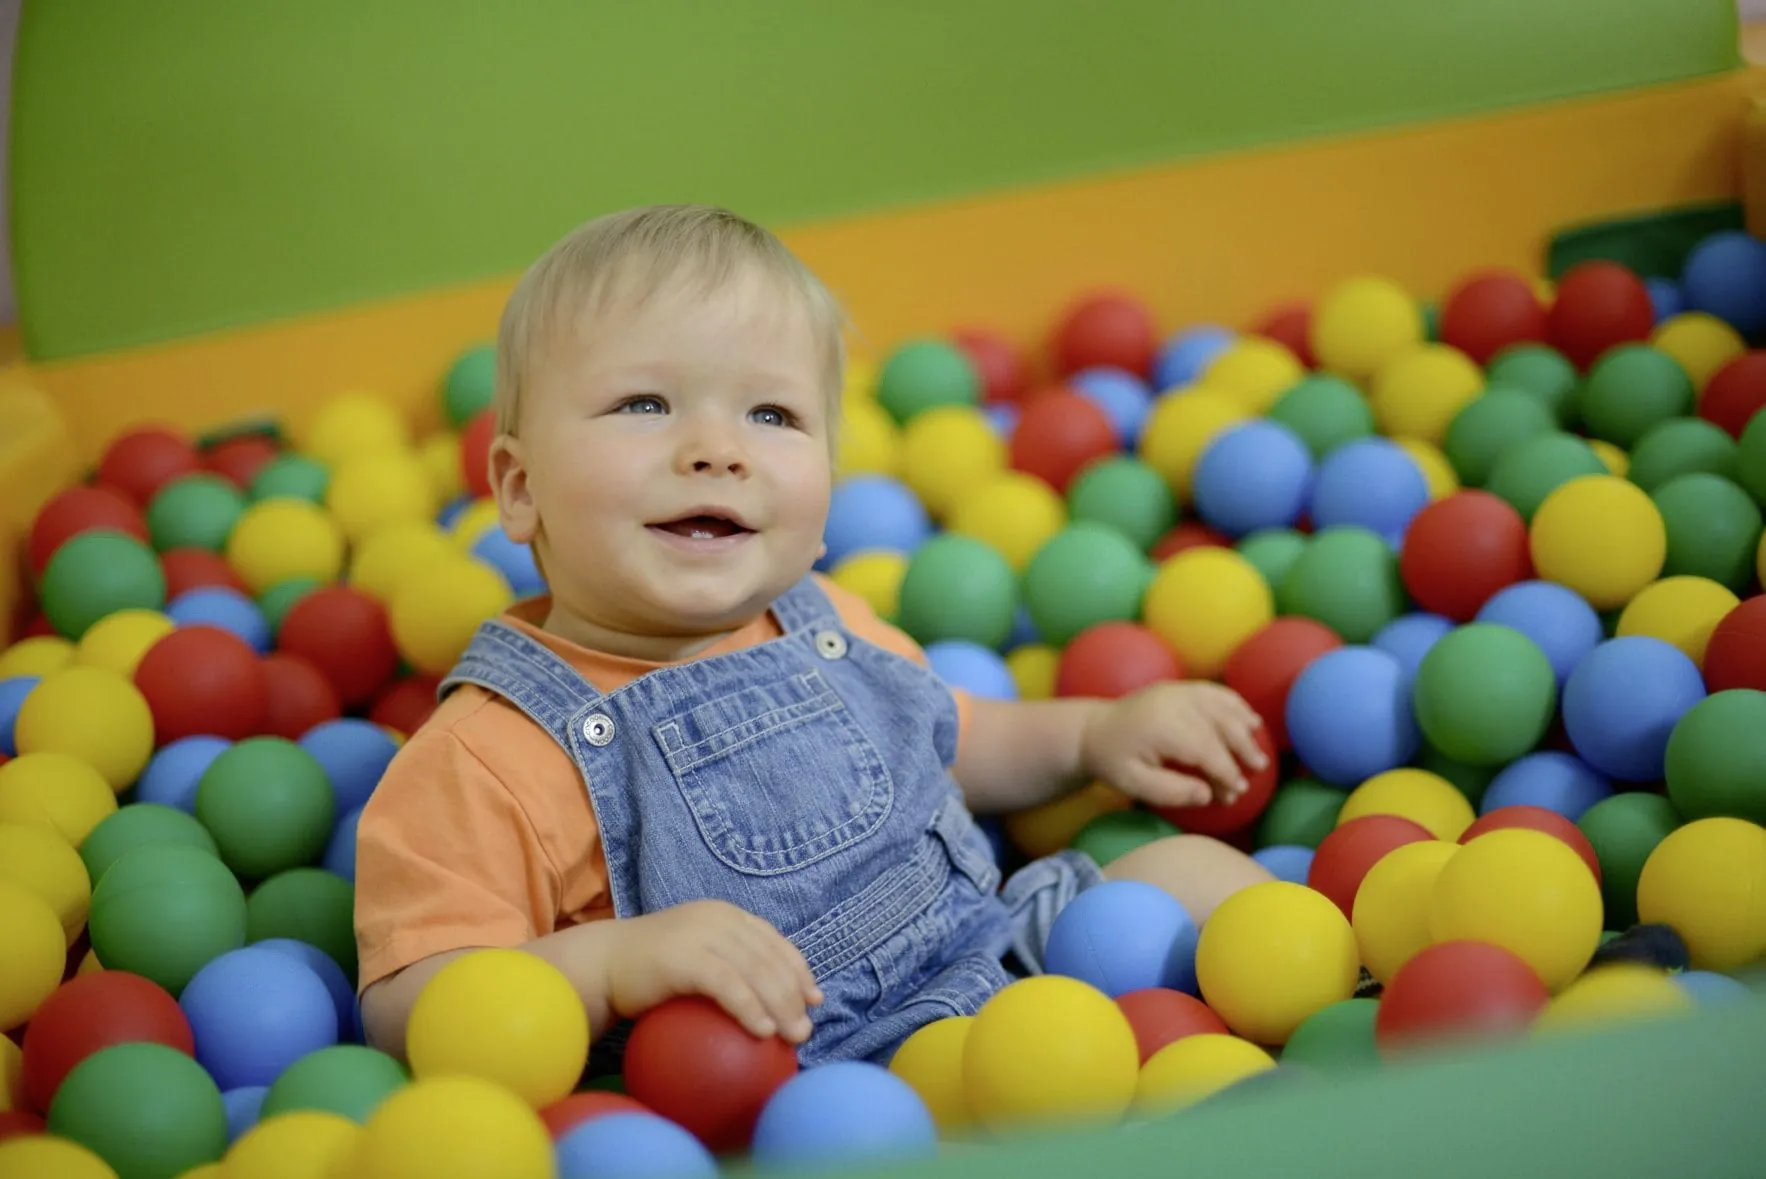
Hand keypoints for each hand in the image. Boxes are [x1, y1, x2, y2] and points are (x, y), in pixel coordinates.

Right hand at [602, 900, 822, 1042]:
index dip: (799, 969)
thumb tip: (766, 1004)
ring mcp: (702, 934)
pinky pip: (728, 985)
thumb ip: (726, 967)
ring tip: (793, 1036)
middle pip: (770, 957)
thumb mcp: (694, 958)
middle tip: (806, 1029)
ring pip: (756, 970)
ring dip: (781, 1006)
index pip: (773, 940)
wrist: (601, 964)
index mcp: (725, 915)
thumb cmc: (648, 972)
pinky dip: (750, 1008)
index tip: (815, 999)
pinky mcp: (685, 957)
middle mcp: (719, 918)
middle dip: (795, 994)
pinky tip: (763, 1031)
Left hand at [1080, 682, 1268, 809]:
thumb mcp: (1134, 784)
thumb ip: (1170, 792)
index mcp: (1161, 726)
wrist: (1094, 728)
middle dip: (1242, 749)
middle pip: (1220, 725)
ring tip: (1258, 751)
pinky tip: (1250, 721)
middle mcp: (1173, 702)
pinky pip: (1215, 692)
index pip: (1205, 749)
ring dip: (1244, 728)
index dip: (1226, 771)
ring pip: (1222, 706)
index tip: (1237, 791)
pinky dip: (1236, 705)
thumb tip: (1207, 795)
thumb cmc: (1114, 761)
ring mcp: (1177, 690)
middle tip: (1258, 771)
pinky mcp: (1180, 686)